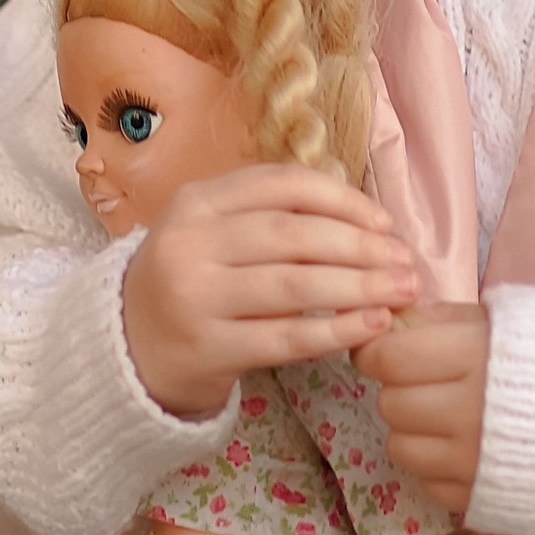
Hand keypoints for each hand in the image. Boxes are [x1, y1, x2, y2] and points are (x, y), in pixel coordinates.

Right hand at [120, 163, 419, 419]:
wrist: (128, 348)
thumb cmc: (192, 282)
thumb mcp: (212, 232)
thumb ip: (271, 217)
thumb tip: (368, 223)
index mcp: (196, 201)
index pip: (282, 185)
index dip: (342, 200)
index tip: (384, 223)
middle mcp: (190, 242)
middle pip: (294, 234)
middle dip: (362, 247)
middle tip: (406, 263)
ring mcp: (195, 296)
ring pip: (295, 285)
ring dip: (360, 287)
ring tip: (403, 292)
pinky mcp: (207, 347)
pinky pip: (286, 337)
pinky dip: (337, 329)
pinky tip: (373, 325)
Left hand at [358, 300, 489, 518]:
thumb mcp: (520, 318)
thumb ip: (451, 319)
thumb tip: (396, 319)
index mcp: (476, 359)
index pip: (387, 358)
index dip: (376, 350)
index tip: (387, 347)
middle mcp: (468, 415)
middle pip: (390, 403)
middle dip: (400, 388)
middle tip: (429, 381)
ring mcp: (472, 465)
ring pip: (400, 447)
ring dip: (414, 430)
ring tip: (448, 417)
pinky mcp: (481, 500)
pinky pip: (429, 482)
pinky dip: (439, 465)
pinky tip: (470, 448)